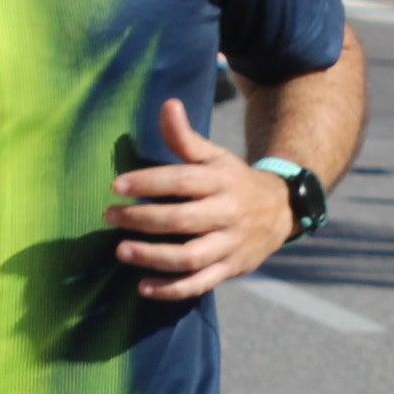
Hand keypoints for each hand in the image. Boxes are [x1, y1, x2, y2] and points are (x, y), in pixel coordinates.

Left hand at [106, 98, 296, 302]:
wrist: (282, 211)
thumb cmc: (234, 181)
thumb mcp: (215, 157)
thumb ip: (186, 138)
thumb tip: (167, 104)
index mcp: (221, 181)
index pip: (181, 181)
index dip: (148, 182)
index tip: (117, 186)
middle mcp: (228, 213)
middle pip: (182, 220)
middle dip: (143, 219)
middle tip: (111, 216)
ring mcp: (230, 244)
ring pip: (190, 256)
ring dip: (153, 256)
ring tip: (122, 251)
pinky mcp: (231, 268)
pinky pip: (201, 284)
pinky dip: (172, 289)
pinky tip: (143, 287)